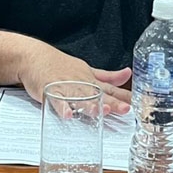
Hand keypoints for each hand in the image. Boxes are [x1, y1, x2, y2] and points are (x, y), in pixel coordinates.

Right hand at [16, 47, 131, 113]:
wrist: (35, 57)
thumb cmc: (61, 66)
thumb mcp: (87, 70)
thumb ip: (108, 76)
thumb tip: (128, 74)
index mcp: (91, 80)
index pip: (110, 90)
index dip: (123, 97)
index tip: (137, 105)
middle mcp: (81, 83)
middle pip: (98, 95)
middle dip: (111, 102)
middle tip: (124, 109)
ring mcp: (66, 87)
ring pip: (79, 97)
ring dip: (89, 105)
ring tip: (99, 112)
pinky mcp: (49, 90)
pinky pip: (56, 100)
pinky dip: (62, 107)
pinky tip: (68, 115)